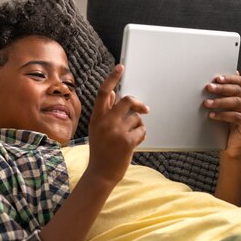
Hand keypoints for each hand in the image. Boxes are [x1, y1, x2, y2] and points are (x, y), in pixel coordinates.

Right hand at [87, 64, 148, 183]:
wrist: (100, 173)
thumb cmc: (101, 150)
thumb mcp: (97, 129)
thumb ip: (105, 112)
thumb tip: (115, 93)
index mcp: (97, 117)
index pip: (104, 93)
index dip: (112, 78)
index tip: (120, 67)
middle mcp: (105, 122)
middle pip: (127, 101)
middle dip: (138, 104)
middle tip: (144, 109)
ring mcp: (116, 132)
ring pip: (136, 118)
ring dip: (138, 126)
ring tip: (130, 137)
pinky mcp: (127, 141)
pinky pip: (141, 130)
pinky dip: (141, 136)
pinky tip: (133, 144)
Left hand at [204, 72, 240, 159]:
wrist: (234, 148)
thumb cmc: (228, 128)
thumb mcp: (226, 109)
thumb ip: (224, 96)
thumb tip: (214, 83)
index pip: (240, 82)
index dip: (229, 78)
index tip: (216, 78)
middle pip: (237, 90)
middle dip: (222, 88)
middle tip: (209, 87)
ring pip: (236, 102)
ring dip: (220, 101)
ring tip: (207, 103)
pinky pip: (236, 116)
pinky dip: (222, 115)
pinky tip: (212, 115)